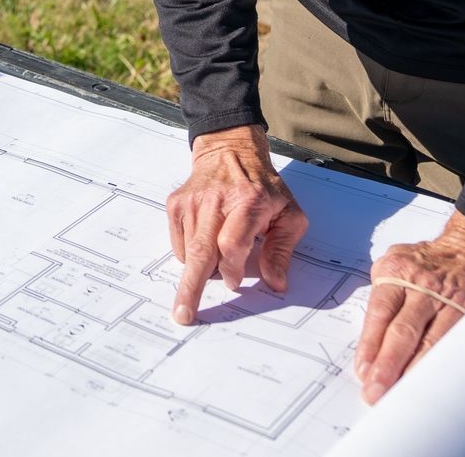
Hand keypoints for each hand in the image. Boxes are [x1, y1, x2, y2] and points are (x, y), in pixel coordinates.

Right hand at [166, 126, 309, 324]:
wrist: (229, 151)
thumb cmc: (263, 187)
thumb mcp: (288, 214)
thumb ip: (282, 250)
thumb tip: (277, 284)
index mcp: (249, 201)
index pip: (232, 242)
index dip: (231, 268)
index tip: (234, 282)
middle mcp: (217, 200)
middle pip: (201, 250)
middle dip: (191, 287)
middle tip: (183, 314)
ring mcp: (193, 201)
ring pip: (189, 251)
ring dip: (198, 271)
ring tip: (207, 275)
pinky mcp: (176, 203)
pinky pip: (179, 244)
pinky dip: (190, 256)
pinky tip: (205, 246)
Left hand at [354, 211, 464, 403]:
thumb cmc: (429, 261)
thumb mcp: (396, 262)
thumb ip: (381, 294)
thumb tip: (368, 339)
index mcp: (398, 272)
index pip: (380, 312)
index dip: (370, 344)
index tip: (362, 371)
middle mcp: (424, 286)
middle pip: (403, 331)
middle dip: (387, 365)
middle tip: (375, 391)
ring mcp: (450, 301)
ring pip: (432, 342)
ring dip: (414, 371)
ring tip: (401, 394)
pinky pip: (457, 342)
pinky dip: (444, 363)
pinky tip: (435, 380)